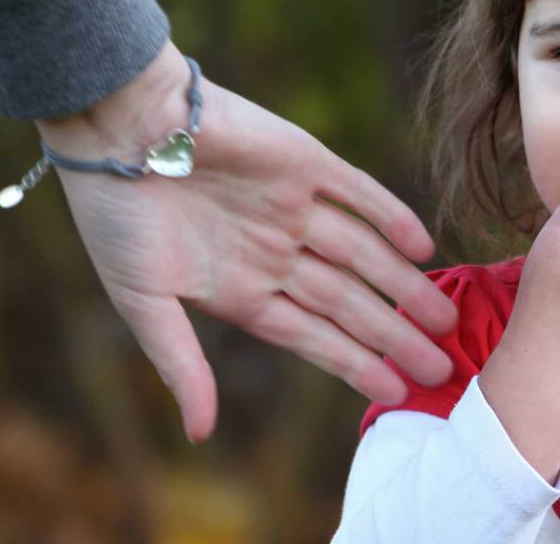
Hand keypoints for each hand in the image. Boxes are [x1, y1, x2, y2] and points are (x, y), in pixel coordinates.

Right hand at [34, 41, 457, 442]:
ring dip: (404, 286)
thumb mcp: (141, 300)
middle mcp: (276, 252)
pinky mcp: (305, 160)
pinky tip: (423, 246)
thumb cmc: (116, 216)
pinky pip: (359, 192)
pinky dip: (391, 216)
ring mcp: (294, 206)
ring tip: (444, 320)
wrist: (117, 126)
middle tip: (443, 369)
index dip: (355, 364)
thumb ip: (180, 363)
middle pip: (349, 302)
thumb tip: (200, 434)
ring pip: (364, 253)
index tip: (398, 392)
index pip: (313, 336)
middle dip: (394, 336)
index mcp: (241, 290)